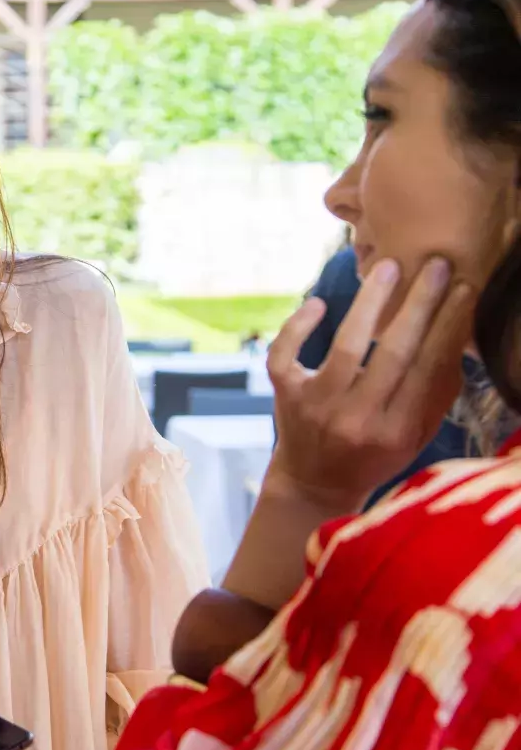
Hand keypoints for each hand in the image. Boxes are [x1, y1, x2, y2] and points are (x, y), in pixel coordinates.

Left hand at [268, 255, 475, 515]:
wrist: (314, 483)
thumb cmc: (373, 453)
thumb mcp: (413, 436)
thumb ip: (436, 394)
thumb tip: (457, 337)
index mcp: (396, 431)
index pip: (428, 370)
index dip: (448, 327)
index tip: (464, 290)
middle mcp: (357, 419)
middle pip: (394, 353)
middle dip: (419, 305)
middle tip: (436, 265)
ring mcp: (317, 406)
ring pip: (345, 346)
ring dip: (369, 302)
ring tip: (388, 267)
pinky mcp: (286, 394)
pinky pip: (286, 352)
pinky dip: (299, 325)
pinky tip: (320, 303)